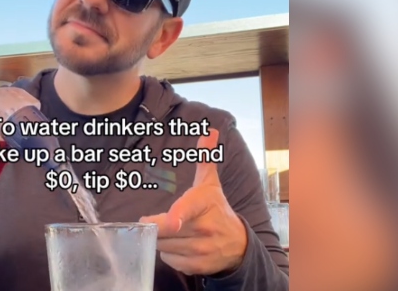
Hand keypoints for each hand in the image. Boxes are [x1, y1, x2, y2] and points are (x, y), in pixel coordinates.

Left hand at [140, 128, 247, 275]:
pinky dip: (169, 255)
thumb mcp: (211, 184)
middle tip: (165, 221)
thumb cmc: (217, 210)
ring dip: (163, 240)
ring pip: (164, 246)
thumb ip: (205, 158)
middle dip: (159, 226)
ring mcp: (201, 249)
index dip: (176, 217)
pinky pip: (169, 260)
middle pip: (164, 230)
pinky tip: (180, 245)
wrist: (238, 244)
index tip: (170, 221)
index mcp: (204, 204)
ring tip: (177, 232)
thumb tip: (209, 131)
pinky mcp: (197, 266)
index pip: (188, 210)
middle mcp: (204, 228)